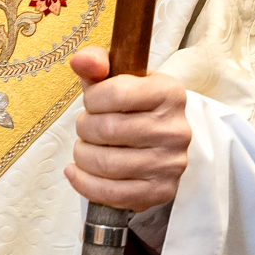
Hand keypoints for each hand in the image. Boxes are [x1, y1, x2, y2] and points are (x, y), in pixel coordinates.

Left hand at [64, 48, 191, 212]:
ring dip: (83, 156)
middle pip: (107, 129)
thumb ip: (97, 62)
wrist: (159, 140)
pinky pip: (111, 194)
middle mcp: (176, 129)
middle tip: (87, 128)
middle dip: (85, 129)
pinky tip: (78, 172)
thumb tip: (81, 60)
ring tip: (85, 149)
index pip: (116, 93)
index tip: (93, 102)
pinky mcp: (161, 191)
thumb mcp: (119, 77)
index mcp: (170, 93)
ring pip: (106, 163)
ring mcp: (171, 163)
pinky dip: (85, 184)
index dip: (92, 99)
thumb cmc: (133, 106)